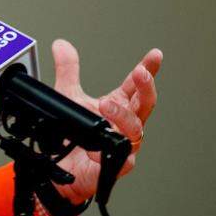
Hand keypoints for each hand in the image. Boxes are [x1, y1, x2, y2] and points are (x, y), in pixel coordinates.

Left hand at [49, 40, 161, 205]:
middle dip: (146, 88)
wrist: (60, 170)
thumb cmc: (71, 136)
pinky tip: (101, 143)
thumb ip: (68, 71)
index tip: (155, 55)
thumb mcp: (68, 97)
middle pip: (145, 105)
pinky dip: (113, 149)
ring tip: (107, 104)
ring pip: (136, 129)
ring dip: (124, 115)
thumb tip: (61, 45)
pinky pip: (121, 158)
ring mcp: (123, 146)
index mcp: (119, 106)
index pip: (137, 87)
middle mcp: (125, 125)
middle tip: (140, 74)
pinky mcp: (115, 166)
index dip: (147, 70)